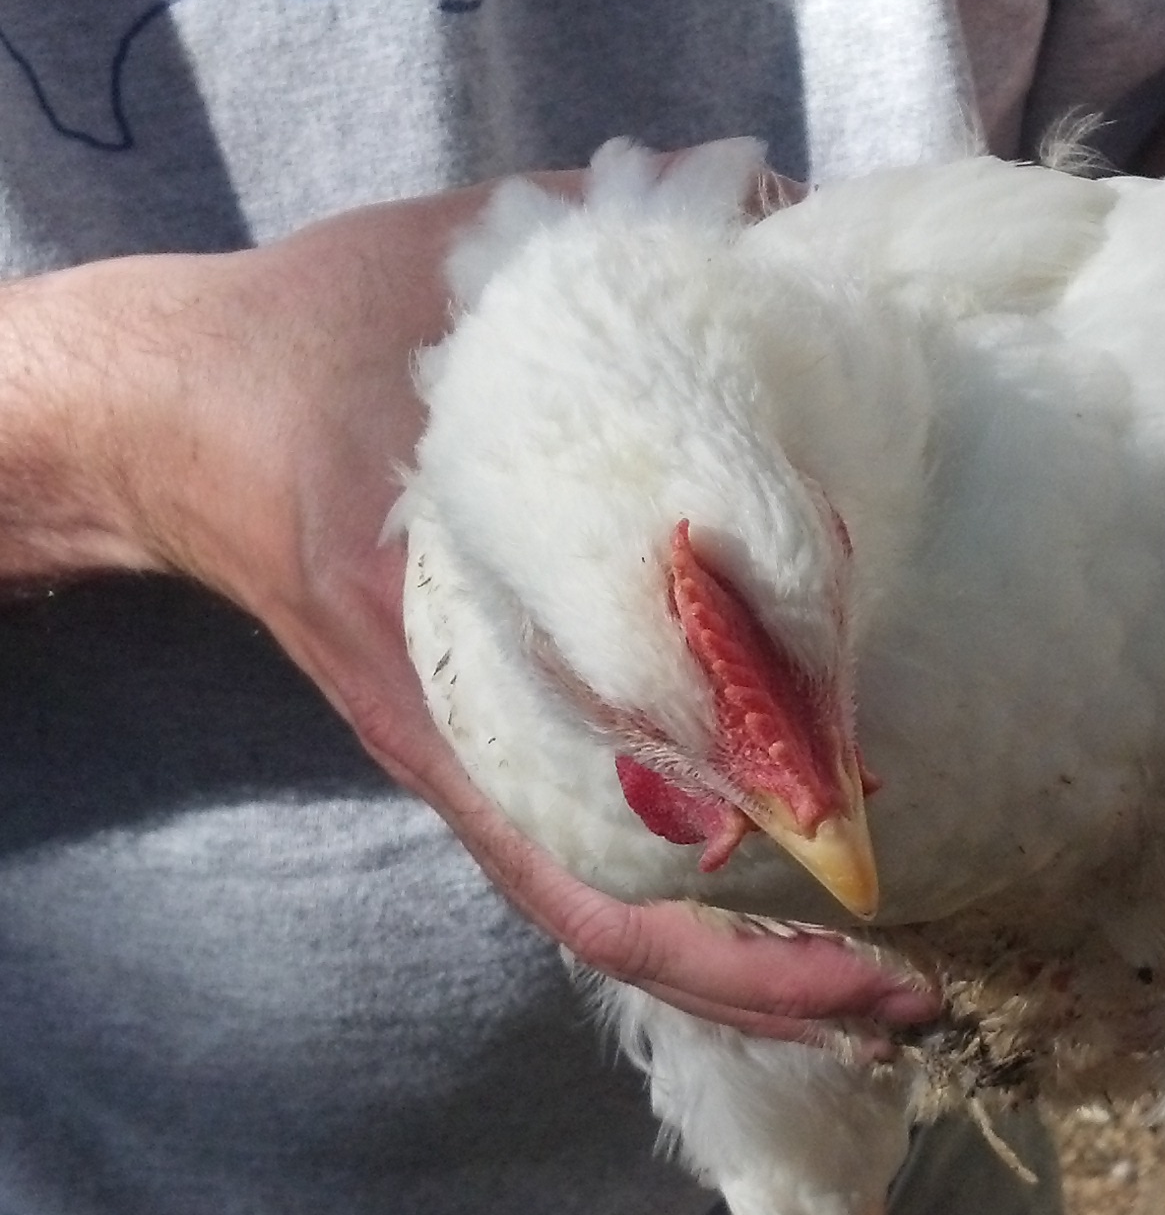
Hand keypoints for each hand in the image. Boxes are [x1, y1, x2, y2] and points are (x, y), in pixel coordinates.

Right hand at [42, 196, 934, 1046]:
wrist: (185, 406)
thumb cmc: (325, 335)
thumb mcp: (472, 264)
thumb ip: (634, 236)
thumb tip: (791, 211)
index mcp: (458, 636)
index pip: (599, 836)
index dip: (733, 906)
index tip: (871, 916)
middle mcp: (475, 730)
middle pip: (626, 921)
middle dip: (775, 984)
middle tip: (928, 1003)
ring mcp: (481, 750)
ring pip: (617, 917)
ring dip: (749, 971)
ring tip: (896, 988)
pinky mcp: (489, 741)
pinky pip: (598, 864)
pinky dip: (701, 905)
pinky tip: (802, 893)